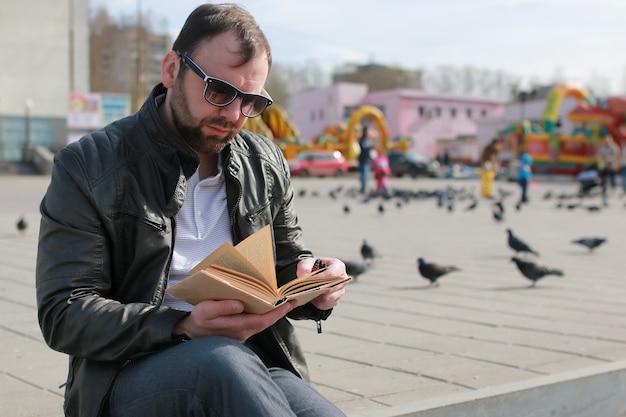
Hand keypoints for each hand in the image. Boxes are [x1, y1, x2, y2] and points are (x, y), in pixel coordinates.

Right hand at [173, 299, 296, 341]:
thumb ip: (222, 308)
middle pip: (267, 322)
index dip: (278, 312)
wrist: (190, 334)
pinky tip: (266, 307)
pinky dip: (264, 316)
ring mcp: (242, 334)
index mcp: (237, 326)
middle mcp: (243, 332)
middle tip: (293, 300)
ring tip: (284, 302)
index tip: (289, 303)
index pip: (264, 320)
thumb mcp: (206, 311)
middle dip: (280, 311)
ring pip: (262, 323)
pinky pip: (256, 324)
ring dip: (274, 313)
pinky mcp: (240, 332)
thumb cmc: (198, 320)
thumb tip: (240, 304)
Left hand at [297, 257, 348, 310]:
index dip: (321, 278)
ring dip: (317, 296)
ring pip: (329, 298)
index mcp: (338, 266)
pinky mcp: (336, 300)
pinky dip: (317, 302)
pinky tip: (312, 297)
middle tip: (307, 288)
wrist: (314, 276)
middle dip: (318, 289)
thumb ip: (304, 268)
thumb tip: (303, 276)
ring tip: (309, 292)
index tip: (309, 280)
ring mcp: (340, 290)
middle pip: (331, 287)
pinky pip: (326, 304)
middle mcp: (342, 279)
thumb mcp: (306, 263)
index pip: (332, 274)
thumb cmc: (313, 268)